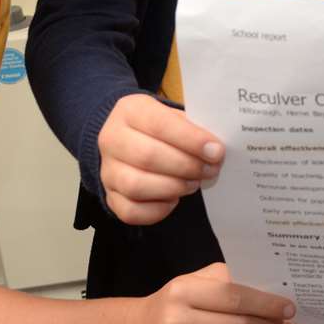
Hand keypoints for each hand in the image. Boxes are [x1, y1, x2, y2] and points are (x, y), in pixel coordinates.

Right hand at [98, 93, 223, 224]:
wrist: (127, 137)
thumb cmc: (160, 126)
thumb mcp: (173, 115)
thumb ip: (191, 129)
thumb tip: (214, 150)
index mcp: (130, 111)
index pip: (160, 125)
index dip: (191, 140)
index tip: (216, 151)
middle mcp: (111, 139)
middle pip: (148, 157)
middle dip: (187, 166)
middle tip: (210, 170)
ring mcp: (107, 171)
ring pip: (136, 186)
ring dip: (173, 187)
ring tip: (194, 182)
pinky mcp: (110, 196)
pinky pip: (130, 212)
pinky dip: (157, 210)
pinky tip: (173, 199)